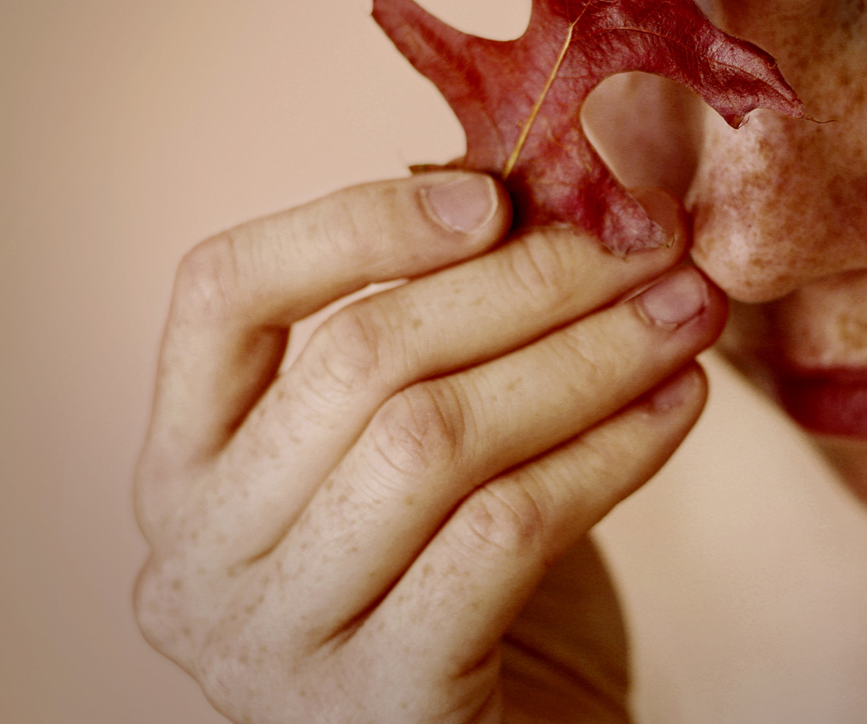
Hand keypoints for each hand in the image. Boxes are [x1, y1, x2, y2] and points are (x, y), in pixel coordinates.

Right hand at [133, 172, 722, 722]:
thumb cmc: (458, 584)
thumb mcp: (415, 448)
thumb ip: (431, 337)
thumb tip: (527, 193)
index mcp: (184, 461)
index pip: (221, 293)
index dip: (354, 223)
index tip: (492, 194)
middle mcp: (197, 553)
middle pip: (355, 358)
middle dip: (525, 280)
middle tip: (647, 238)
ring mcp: (273, 640)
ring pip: (433, 438)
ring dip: (584, 355)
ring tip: (683, 309)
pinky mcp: (376, 707)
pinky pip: (504, 532)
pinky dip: (607, 453)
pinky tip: (680, 404)